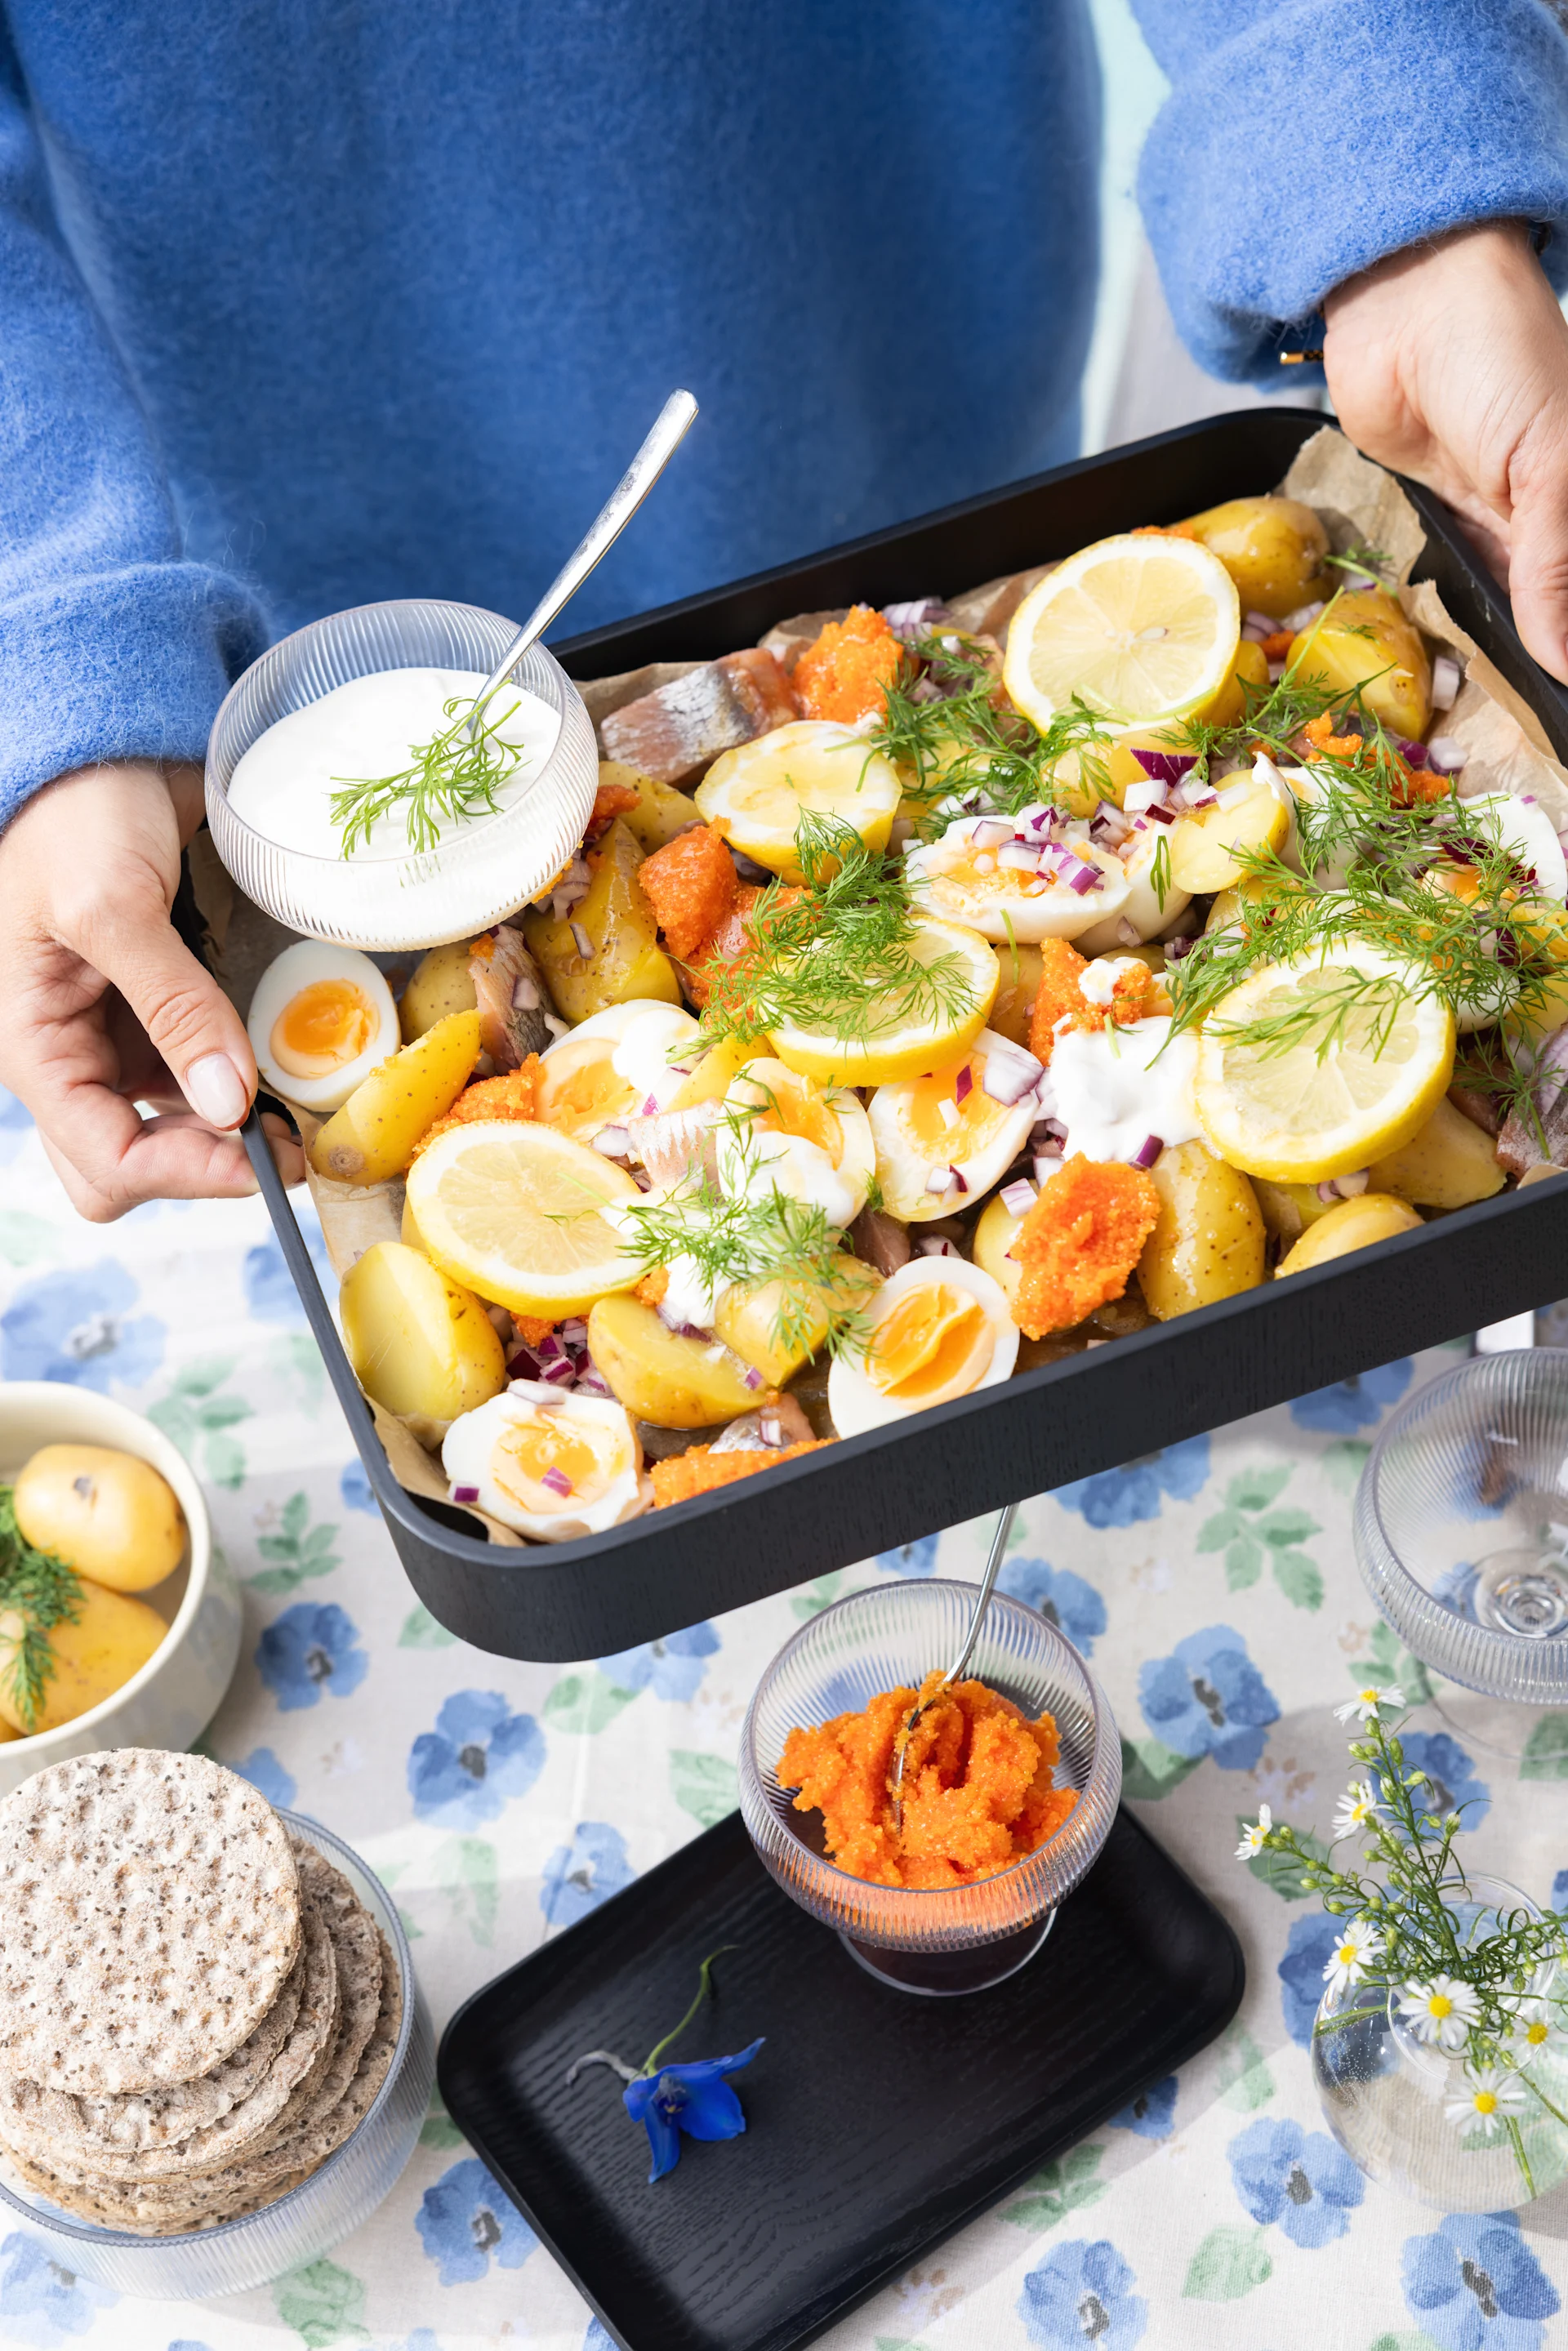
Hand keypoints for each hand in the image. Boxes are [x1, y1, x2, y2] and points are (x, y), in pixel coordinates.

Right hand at [0, 760, 303, 1219]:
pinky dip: (248, 1079)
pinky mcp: (167, 1008)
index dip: (184, 1174)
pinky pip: (206, 1071)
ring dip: (238, 1129)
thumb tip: (228, 1103)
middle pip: (129, 1166)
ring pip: (177, 1127)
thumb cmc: (74, 814)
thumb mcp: (110, 907)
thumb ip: (170, 1006)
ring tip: (301, 1104)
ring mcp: (123, 1035)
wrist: (102, 747)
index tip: (263, 1158)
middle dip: (205, 1168)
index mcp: (37, 1047)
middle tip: (285, 1142)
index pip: (104, 1159)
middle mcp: (78, 1056)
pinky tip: (287, 1061)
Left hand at [1323, 220, 1567, 683]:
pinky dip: (1470, 620)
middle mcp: (1560, 507)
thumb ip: (1556, 568)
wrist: (1405, 308)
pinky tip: (1474, 664)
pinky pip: (1467, 584)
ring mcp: (1508, 516)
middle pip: (1562, 598)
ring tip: (1517, 711)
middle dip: (1553, 651)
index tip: (1566, 697)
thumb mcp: (1551, 465)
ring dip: (1514, 648)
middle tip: (1545, 720)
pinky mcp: (1452, 521)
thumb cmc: (1502, 356)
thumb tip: (1565, 658)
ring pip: (1522, 602)